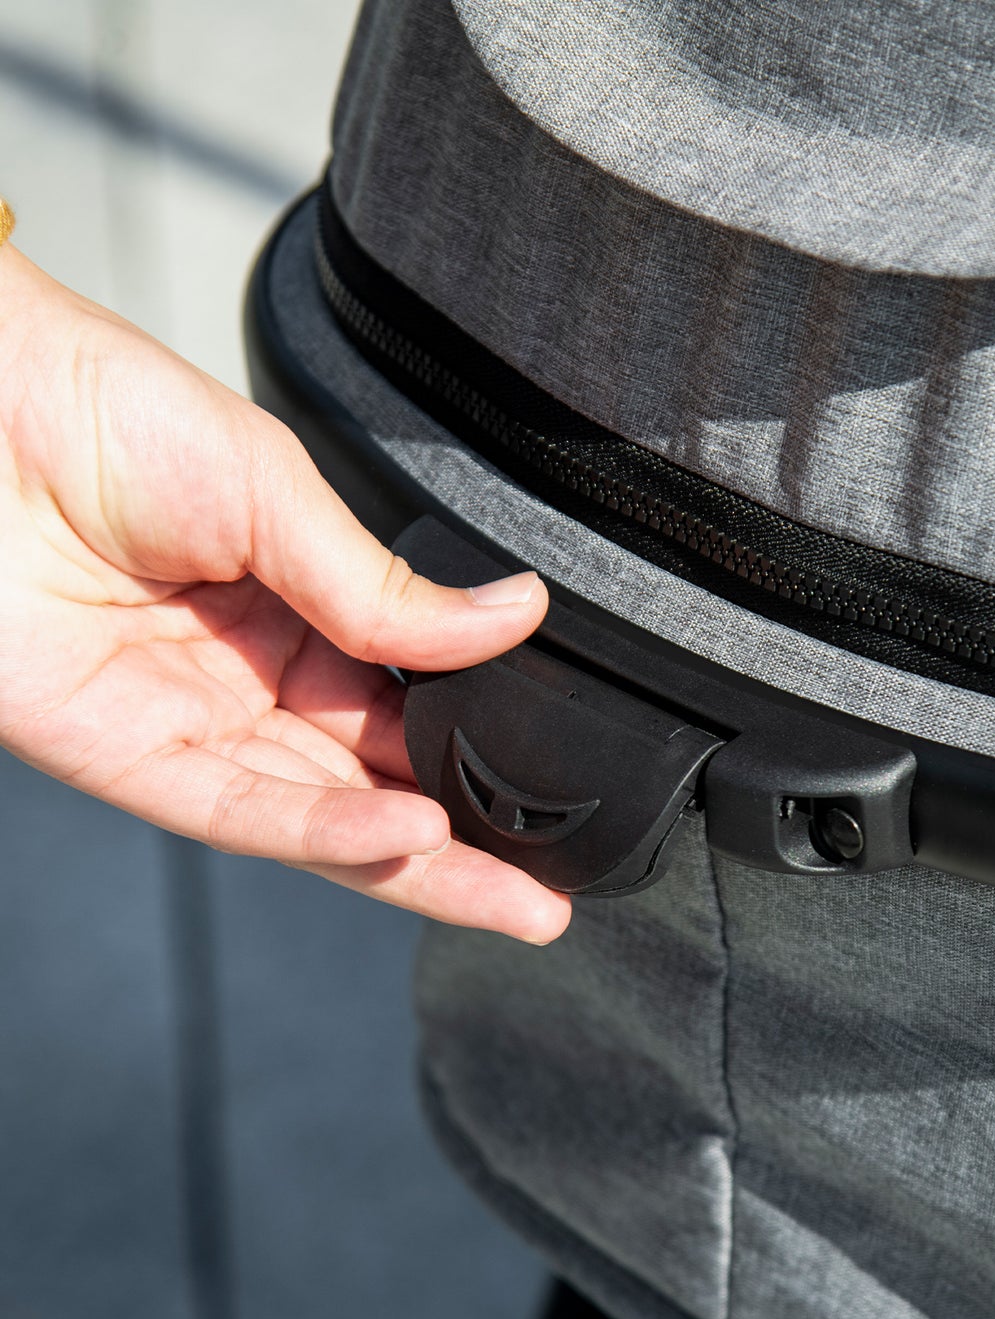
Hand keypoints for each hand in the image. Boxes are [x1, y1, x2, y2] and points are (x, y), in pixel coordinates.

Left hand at [0, 242, 569, 942]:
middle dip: (467, 841)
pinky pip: (239, 809)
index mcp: (302, 612)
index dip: (479, 748)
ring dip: (416, 864)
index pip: (408, 703)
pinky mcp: (124, 756)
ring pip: (319, 818)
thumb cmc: (109, 415)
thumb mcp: (280, 495)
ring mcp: (192, 725)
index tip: (557, 780)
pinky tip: (405, 837)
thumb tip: (515, 615)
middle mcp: (253, 682)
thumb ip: (389, 590)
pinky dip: (325, 829)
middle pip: (376, 782)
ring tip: (515, 899)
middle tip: (552, 888)